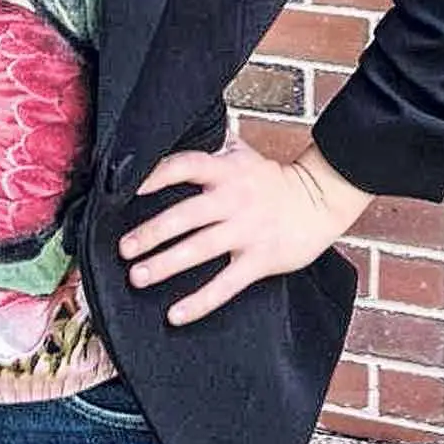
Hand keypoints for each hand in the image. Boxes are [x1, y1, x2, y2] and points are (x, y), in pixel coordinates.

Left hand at [117, 139, 371, 327]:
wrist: (319, 201)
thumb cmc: (272, 179)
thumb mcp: (243, 154)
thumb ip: (211, 147)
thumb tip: (175, 129)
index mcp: (226, 171)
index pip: (185, 166)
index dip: (156, 175)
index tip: (128, 188)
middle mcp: (233, 200)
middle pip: (186, 216)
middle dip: (151, 233)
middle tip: (124, 248)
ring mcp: (246, 232)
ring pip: (200, 250)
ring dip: (166, 265)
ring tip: (138, 277)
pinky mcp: (259, 260)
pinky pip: (225, 285)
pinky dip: (200, 302)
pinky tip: (175, 314)